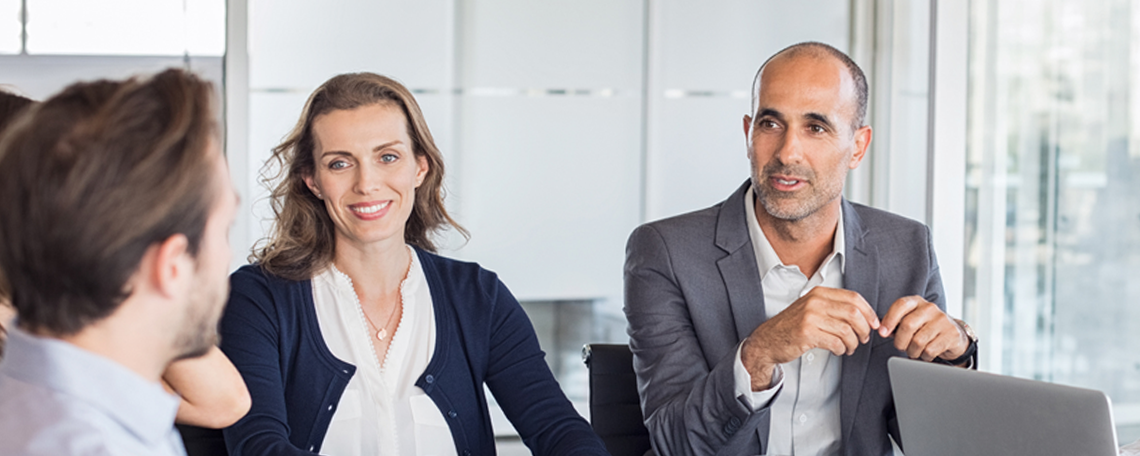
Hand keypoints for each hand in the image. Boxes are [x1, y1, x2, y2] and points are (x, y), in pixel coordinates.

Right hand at [741, 287, 879, 389]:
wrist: (768, 340)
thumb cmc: (792, 327)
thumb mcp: (812, 309)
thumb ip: (834, 308)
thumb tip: (865, 316)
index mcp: (819, 293)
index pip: (853, 298)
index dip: (868, 312)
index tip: (873, 324)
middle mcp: (815, 301)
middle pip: (853, 313)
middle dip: (863, 329)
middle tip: (863, 338)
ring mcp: (810, 316)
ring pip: (846, 330)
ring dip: (853, 343)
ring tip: (849, 348)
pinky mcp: (807, 333)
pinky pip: (836, 342)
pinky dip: (841, 349)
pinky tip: (838, 351)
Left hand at [878, 296, 967, 361]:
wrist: (953, 336)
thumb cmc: (925, 329)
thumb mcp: (910, 322)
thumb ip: (896, 325)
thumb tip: (882, 330)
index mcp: (917, 302)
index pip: (900, 305)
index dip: (889, 319)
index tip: (882, 333)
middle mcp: (930, 308)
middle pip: (907, 325)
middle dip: (900, 341)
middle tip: (901, 346)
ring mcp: (942, 320)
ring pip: (918, 341)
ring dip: (912, 351)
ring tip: (915, 350)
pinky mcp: (951, 334)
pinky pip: (929, 350)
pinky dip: (924, 356)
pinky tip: (926, 353)